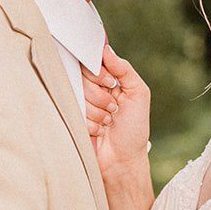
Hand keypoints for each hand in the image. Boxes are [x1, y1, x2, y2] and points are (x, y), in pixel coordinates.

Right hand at [82, 44, 150, 173]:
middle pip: (83, 78)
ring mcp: (80, 104)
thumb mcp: (139, 94)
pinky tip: (99, 131)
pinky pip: (76, 113)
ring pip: (79, 96)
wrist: (123, 160)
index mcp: (108, 80)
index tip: (111, 85)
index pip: (93, 63)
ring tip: (108, 122)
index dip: (100, 74)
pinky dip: (91, 124)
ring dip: (98, 113)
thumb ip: (125, 69)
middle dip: (102, 97)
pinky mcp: (72, 119)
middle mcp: (91, 89)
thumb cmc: (134, 128)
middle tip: (114, 109)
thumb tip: (106, 49)